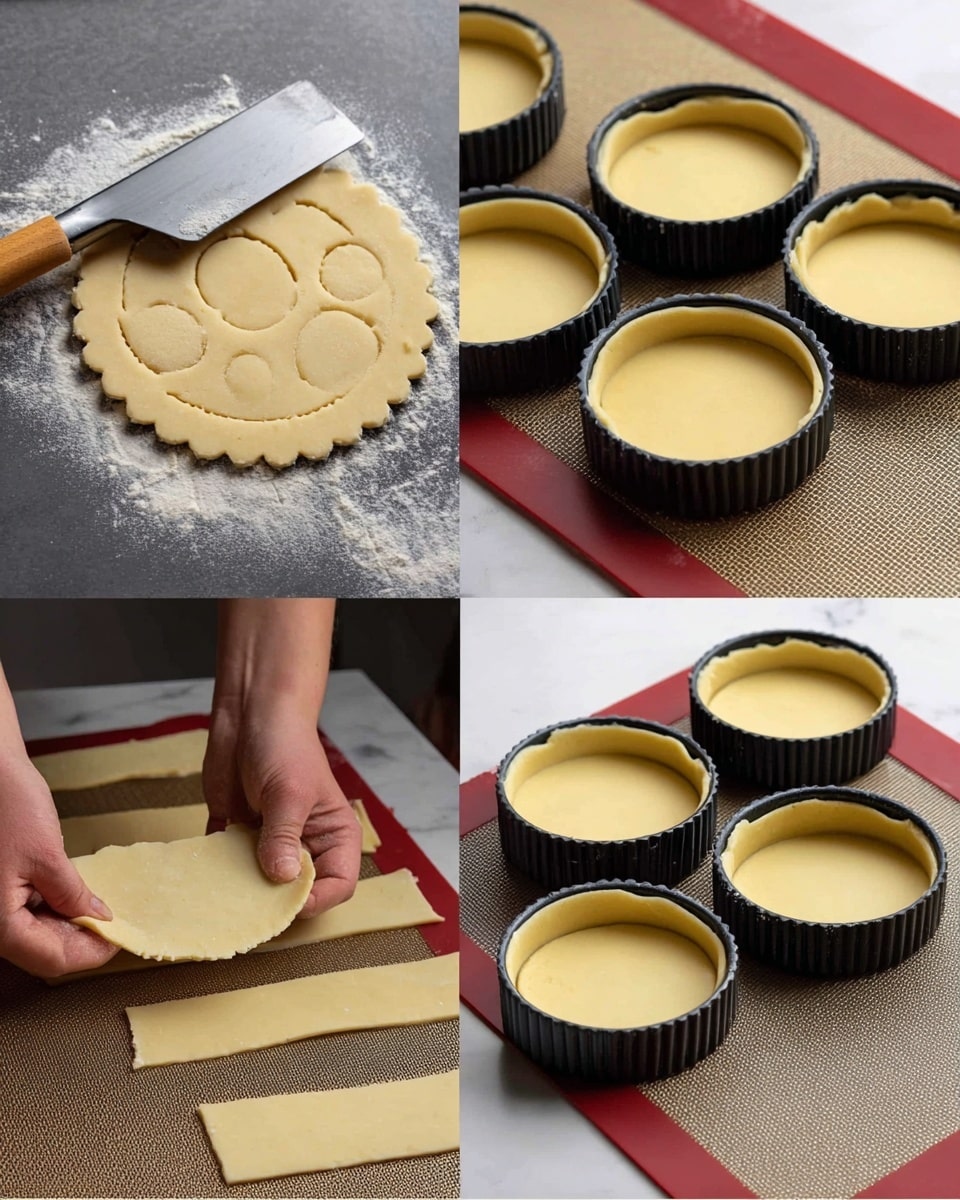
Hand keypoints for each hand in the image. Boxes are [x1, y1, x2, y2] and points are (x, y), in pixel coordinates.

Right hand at [0, 755, 116, 977]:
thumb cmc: (7, 805)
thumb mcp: (48, 854)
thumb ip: (72, 894)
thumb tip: (97, 918)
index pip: (51, 959)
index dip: (91, 953)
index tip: (121, 940)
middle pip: (42, 950)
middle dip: (80, 941)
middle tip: (116, 924)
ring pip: (34, 933)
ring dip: (68, 925)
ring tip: (100, 908)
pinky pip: (26, 912)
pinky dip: (53, 908)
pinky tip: (75, 895)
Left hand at [203, 702, 360, 918]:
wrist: (250, 714)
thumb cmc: (284, 745)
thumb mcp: (288, 792)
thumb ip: (284, 836)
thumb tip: (282, 878)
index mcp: (333, 835)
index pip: (337, 884)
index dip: (316, 899)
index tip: (286, 902)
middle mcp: (306, 844)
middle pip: (297, 892)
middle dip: (276, 901)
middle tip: (250, 904)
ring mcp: (271, 842)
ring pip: (260, 885)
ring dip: (242, 891)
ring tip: (223, 891)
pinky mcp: (238, 836)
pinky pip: (228, 867)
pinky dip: (216, 873)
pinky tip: (202, 872)